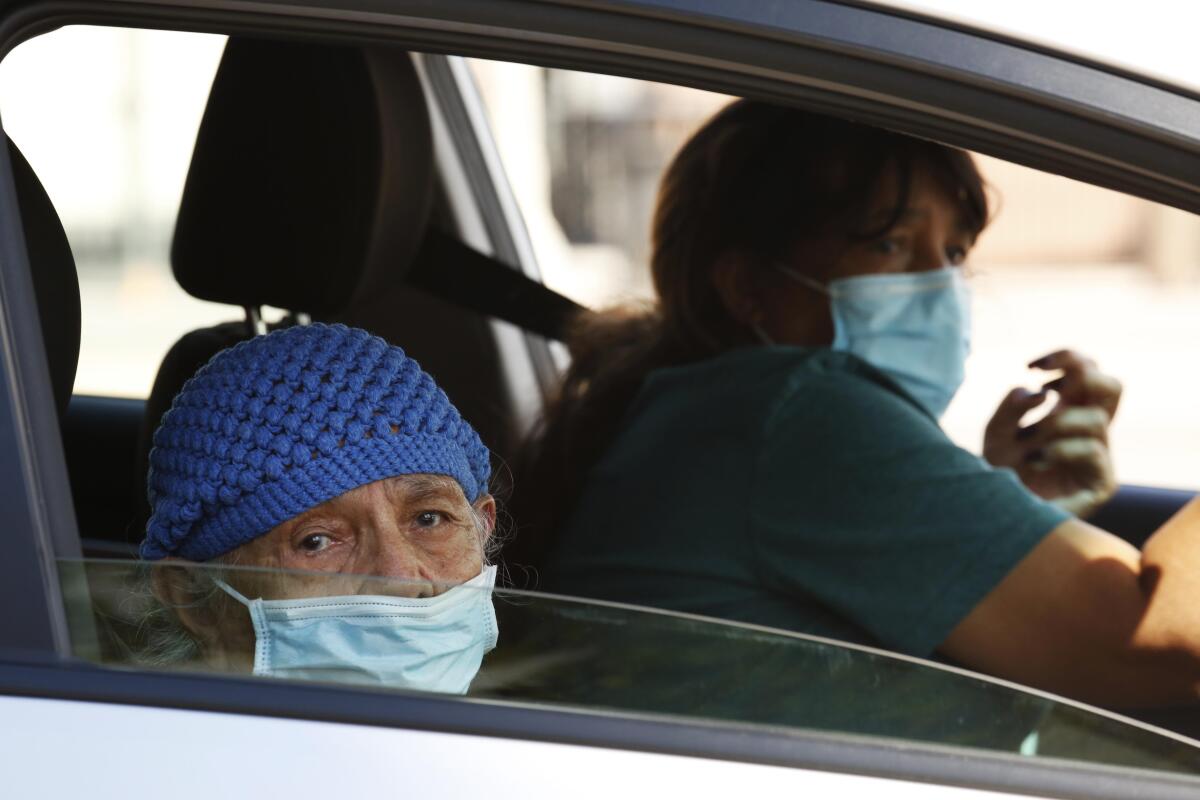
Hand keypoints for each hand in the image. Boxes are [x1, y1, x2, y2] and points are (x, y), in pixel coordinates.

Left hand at [983, 350, 1121, 517]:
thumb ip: (1011, 407)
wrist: (993, 518)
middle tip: (1050, 389)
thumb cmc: (996, 477)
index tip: (1031, 366)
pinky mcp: (1101, 482)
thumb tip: (1038, 393)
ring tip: (1028, 441)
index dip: (1066, 358)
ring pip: (1097, 419)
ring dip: (1056, 423)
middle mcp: (1087, 432)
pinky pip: (1093, 449)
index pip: (1086, 371)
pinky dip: (1060, 448)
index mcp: (1067, 413)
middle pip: (1113, 387)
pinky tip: (1036, 460)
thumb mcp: (995, 434)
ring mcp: (1098, 457)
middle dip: (1084, 376)